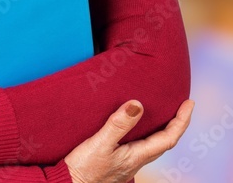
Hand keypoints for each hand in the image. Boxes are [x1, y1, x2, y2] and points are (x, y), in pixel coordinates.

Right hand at [65, 99, 194, 182]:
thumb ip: (118, 124)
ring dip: (164, 130)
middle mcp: (137, 160)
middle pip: (166, 142)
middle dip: (177, 124)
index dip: (181, 120)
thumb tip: (137, 104)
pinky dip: (148, 135)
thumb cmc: (84, 168)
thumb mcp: (100, 143)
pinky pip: (142, 147)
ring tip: (165, 116)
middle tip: (182, 107)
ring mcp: (128, 163)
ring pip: (154, 146)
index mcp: (137, 155)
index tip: (189, 104)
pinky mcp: (119, 162)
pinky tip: (138, 130)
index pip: (168, 138)